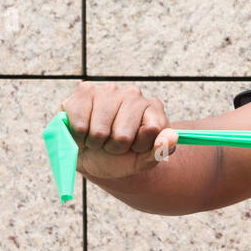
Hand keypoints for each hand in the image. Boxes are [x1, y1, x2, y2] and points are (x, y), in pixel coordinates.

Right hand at [59, 81, 177, 179]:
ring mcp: (108, 90)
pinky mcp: (84, 92)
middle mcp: (133, 94)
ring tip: (99, 138)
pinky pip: (79, 124)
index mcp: (154, 108)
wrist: (94, 156)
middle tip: (113, 144)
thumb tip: (172, 137)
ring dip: (96, 142)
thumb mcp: (146, 160)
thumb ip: (161, 150)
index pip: (152, 130)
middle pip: (123, 135)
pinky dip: (79, 136)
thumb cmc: (123, 156)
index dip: (141, 146)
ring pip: (99, 131)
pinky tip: (83, 130)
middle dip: (116, 147)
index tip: (136, 147)